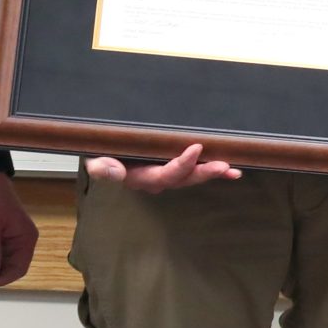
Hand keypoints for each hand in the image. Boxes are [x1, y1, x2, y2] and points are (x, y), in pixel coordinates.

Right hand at [84, 142, 242, 191]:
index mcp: (140, 177)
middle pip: (184, 179)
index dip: (181, 164)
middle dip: (204, 172)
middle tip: (223, 166)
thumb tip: (112, 170)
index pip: (164, 174)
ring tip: (232, 171)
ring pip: (192, 176)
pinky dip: (213, 169)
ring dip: (213, 173)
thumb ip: (101, 167)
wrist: (102, 150)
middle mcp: (157, 179)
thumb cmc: (99, 153)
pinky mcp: (173, 165)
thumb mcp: (95, 158)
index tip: (195, 148)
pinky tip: (231, 170)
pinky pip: (195, 169)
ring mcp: (166, 173)